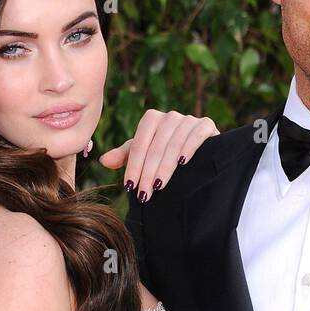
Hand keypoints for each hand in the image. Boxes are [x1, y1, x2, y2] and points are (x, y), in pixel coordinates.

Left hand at [99, 109, 218, 201]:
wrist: (201, 152)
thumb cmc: (167, 154)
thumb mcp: (145, 155)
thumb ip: (125, 156)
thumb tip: (103, 161)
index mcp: (152, 120)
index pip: (139, 145)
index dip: (133, 166)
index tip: (130, 187)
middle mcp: (169, 116)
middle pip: (155, 146)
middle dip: (148, 172)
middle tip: (144, 194)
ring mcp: (188, 119)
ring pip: (173, 143)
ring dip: (165, 166)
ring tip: (160, 186)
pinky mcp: (206, 125)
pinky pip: (196, 135)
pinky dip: (189, 148)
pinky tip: (183, 163)